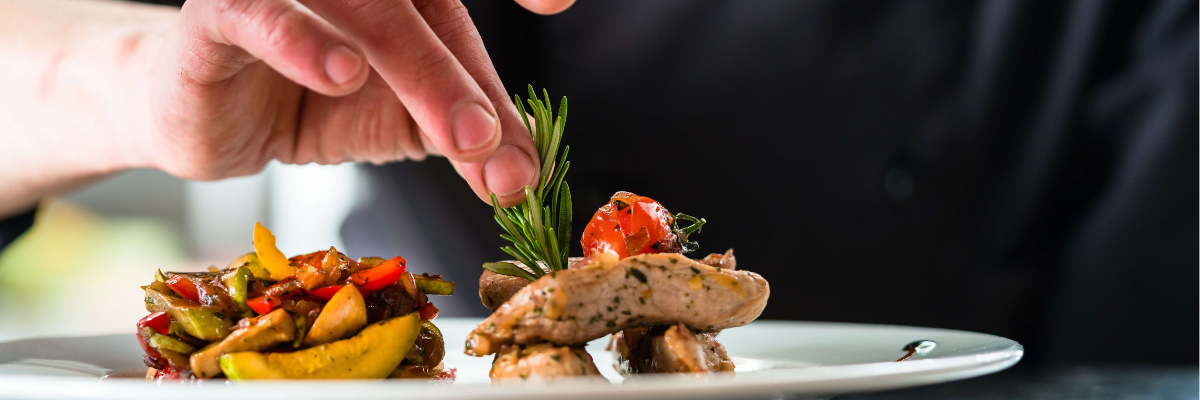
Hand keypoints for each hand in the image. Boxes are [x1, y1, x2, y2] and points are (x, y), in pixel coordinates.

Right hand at [133, 0, 556, 205]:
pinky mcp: (219, 11)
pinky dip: (302, 41)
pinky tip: (343, 72)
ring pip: (364, 11)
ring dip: (418, 70)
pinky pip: (259, 14)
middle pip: (427, 7)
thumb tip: (521, 178)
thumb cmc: (314, 99)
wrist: (210, 120)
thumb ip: (465, 138)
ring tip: (458, 134)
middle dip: (468, 74)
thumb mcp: (406, 121)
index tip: (557, 4)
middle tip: (497, 143)